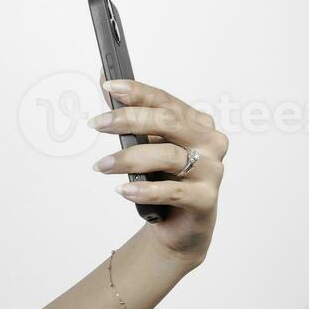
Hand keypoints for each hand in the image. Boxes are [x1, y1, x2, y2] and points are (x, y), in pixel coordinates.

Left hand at [90, 77, 226, 267]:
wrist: (181, 224)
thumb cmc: (165, 180)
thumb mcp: (148, 147)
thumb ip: (132, 118)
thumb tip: (106, 84)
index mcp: (197, 124)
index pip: (166, 102)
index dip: (138, 92)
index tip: (110, 86)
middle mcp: (209, 142)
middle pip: (168, 123)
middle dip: (129, 120)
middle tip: (97, 124)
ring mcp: (210, 170)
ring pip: (168, 156)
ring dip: (129, 159)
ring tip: (100, 165)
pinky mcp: (205, 199)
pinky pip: (172, 191)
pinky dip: (144, 190)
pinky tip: (122, 189)